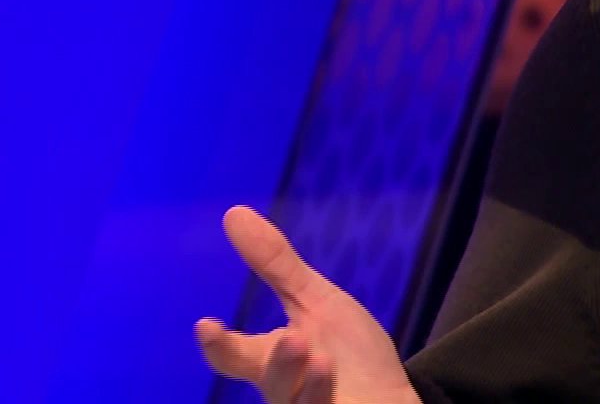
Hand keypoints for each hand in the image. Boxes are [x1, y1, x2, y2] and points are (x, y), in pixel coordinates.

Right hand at [196, 205, 422, 403]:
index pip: (236, 356)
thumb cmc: (349, 355)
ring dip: (309, 381)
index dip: (219, 345)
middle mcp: (286, 390)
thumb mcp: (318, 303)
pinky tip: (335, 374)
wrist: (393, 400)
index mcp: (275, 359)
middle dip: (278, 365)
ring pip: (296, 403)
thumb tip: (233, 213)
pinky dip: (326, 395)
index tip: (206, 325)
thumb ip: (276, 265)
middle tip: (290, 338)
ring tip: (322, 358)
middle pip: (272, 383)